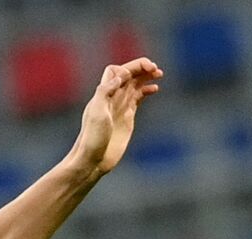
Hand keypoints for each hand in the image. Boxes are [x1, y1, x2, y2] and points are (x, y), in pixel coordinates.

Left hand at [73, 57, 163, 174]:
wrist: (93, 160)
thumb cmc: (92, 138)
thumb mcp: (96, 113)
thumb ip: (105, 91)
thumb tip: (120, 74)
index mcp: (104, 93)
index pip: (117, 70)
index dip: (131, 66)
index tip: (145, 71)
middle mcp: (112, 97)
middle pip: (128, 74)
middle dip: (141, 68)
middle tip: (156, 69)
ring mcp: (120, 107)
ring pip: (134, 84)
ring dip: (146, 76)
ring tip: (159, 74)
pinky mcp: (127, 117)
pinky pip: (137, 98)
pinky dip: (146, 90)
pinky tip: (155, 89)